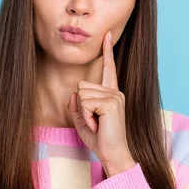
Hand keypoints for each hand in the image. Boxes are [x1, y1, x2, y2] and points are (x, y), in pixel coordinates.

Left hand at [66, 30, 135, 176]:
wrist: (112, 154)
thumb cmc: (100, 139)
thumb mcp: (83, 121)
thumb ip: (76, 106)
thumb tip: (73, 94)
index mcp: (111, 94)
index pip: (108, 69)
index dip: (107, 51)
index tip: (107, 34)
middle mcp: (115, 92)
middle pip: (82, 85)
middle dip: (81, 106)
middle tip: (94, 121)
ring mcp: (115, 96)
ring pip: (82, 94)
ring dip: (84, 112)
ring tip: (97, 123)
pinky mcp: (112, 103)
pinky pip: (85, 103)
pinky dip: (87, 116)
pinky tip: (98, 124)